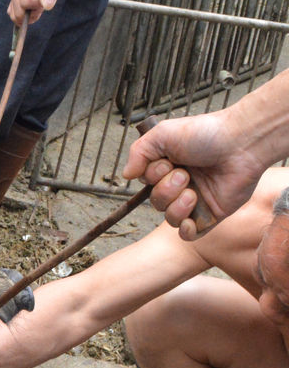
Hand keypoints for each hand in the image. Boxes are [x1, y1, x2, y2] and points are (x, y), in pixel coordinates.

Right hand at [7, 0, 67, 25]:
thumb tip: (47, 6)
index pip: (26, 2)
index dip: (38, 5)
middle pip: (17, 11)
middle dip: (32, 13)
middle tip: (45, 2)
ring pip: (14, 11)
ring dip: (28, 13)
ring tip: (41, 3)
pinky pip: (14, 6)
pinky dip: (24, 10)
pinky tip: (35, 5)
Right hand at [122, 113, 267, 240]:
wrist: (241, 144)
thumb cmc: (205, 133)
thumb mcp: (161, 134)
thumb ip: (137, 152)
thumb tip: (126, 175)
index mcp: (169, 167)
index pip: (147, 183)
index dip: (152, 177)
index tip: (167, 163)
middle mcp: (181, 184)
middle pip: (156, 202)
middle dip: (166, 190)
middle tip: (184, 174)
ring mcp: (196, 201)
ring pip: (170, 219)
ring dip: (177, 207)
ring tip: (193, 191)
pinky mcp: (212, 215)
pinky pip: (190, 234)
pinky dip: (186, 231)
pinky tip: (190, 221)